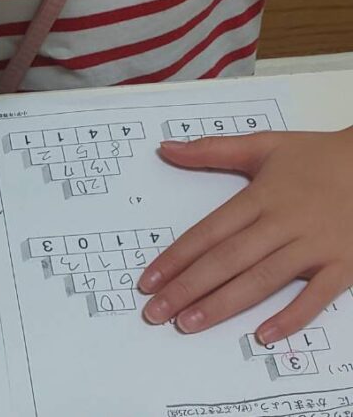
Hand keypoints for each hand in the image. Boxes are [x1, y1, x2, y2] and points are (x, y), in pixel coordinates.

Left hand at [139, 129, 352, 343]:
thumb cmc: (318, 156)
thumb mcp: (264, 145)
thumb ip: (211, 149)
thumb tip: (165, 148)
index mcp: (260, 197)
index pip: (208, 232)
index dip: (175, 258)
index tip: (148, 280)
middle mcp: (283, 223)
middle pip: (227, 260)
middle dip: (187, 288)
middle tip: (155, 312)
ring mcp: (315, 246)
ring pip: (262, 280)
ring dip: (223, 305)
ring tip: (188, 324)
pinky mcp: (345, 264)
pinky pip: (317, 296)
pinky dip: (292, 316)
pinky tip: (262, 335)